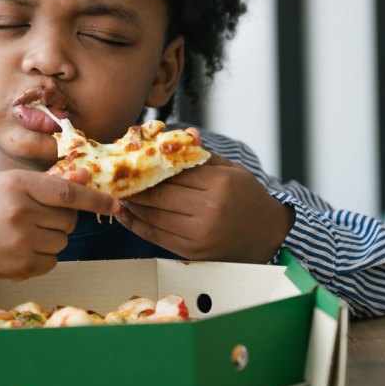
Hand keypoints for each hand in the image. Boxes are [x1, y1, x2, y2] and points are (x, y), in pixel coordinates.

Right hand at [0, 169, 118, 279]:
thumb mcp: (12, 184)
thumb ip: (49, 182)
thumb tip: (86, 176)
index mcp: (19, 185)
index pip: (68, 192)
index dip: (96, 198)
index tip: (116, 203)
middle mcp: (20, 212)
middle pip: (69, 220)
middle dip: (61, 220)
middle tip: (37, 217)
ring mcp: (19, 241)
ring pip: (63, 242)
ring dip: (52, 239)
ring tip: (25, 233)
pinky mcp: (19, 265)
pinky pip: (52, 262)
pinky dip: (43, 257)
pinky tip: (21, 249)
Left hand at [112, 144, 295, 262]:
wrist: (269, 235)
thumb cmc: (249, 198)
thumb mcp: (233, 170)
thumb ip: (204, 156)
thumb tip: (185, 133)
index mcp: (219, 184)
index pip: (173, 173)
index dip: (147, 169)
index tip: (129, 163)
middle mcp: (208, 210)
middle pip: (158, 196)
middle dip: (133, 188)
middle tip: (115, 179)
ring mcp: (199, 234)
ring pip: (153, 217)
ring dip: (131, 206)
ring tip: (116, 195)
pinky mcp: (192, 252)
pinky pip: (156, 237)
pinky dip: (137, 225)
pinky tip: (125, 215)